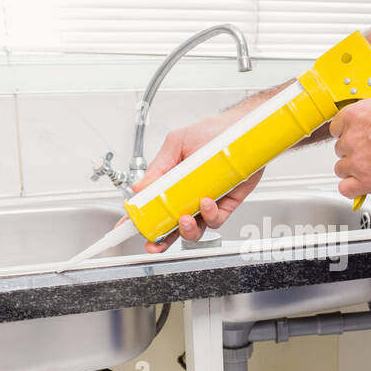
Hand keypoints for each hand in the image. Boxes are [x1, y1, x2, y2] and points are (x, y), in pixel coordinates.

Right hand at [132, 100, 267, 252]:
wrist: (242, 129)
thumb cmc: (211, 132)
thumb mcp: (177, 144)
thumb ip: (159, 166)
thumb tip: (139, 187)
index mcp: (171, 183)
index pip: (151, 206)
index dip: (140, 221)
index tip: (128, 230)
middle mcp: (188, 195)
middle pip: (171, 226)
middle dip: (161, 239)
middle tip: (156, 241)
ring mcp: (206, 202)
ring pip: (195, 228)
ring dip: (187, 230)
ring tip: (185, 218)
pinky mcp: (226, 203)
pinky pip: (216, 219)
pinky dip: (210, 216)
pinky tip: (207, 202)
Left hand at [328, 78, 370, 198]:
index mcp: (357, 114)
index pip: (337, 127)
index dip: (349, 134)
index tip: (358, 138)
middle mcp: (353, 137)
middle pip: (340, 149)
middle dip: (354, 153)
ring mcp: (358, 160)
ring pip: (342, 170)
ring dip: (354, 172)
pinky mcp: (367, 181)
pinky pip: (347, 189)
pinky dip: (355, 190)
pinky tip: (365, 186)